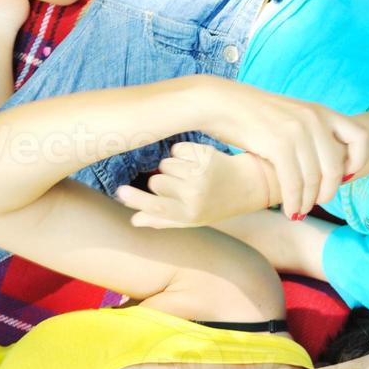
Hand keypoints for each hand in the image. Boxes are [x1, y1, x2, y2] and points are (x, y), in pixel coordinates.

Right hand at [117, 143, 273, 228]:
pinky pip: (177, 148)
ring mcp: (201, 173)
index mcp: (191, 214)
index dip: (135, 199)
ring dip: (172, 166)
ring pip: (165, 163)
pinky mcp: (205, 154)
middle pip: (156, 181)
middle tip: (180, 185)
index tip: (120, 192)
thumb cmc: (216, 205)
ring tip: (191, 174)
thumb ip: (163, 220)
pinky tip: (197, 161)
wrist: (248, 185)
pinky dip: (182, 153)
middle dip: (161, 181)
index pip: (155, 206)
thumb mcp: (193, 219)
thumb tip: (134, 220)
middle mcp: (195, 195)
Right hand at [196, 81, 368, 218]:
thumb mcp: (292, 114)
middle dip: (328, 192)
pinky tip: (290, 211)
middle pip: (335, 168)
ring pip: (314, 180)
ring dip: (308, 202)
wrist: (221, 102)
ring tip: (300, 211)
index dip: (358, 161)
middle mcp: (314, 120)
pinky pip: (294, 183)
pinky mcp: (278, 145)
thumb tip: (324, 161)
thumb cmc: (253, 114)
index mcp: (321, 111)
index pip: (360, 137)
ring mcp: (297, 132)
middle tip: (318, 203)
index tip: (345, 176)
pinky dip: (294, 202)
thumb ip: (312, 132)